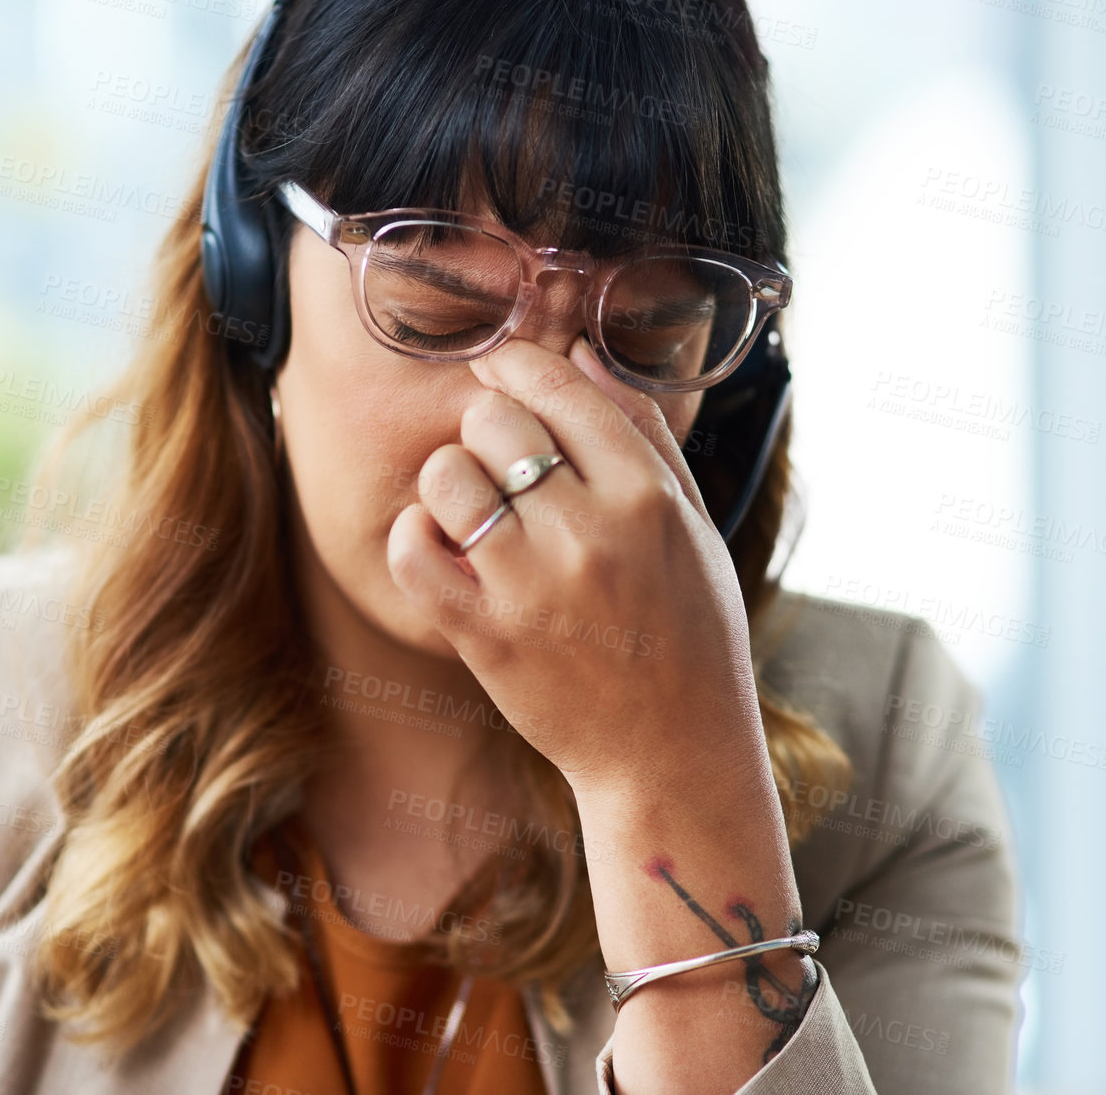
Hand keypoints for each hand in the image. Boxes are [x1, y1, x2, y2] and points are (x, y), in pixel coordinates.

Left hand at [385, 335, 766, 795]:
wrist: (672, 752)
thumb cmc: (691, 632)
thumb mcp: (693, 524)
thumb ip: (642, 432)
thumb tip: (581, 354)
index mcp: (646, 495)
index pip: (560, 387)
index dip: (516, 364)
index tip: (499, 369)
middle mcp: (587, 530)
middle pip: (495, 422)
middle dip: (488, 429)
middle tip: (501, 462)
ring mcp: (530, 583)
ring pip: (448, 476)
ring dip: (452, 482)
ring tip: (474, 510)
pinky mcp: (483, 633)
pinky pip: (412, 549)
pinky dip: (413, 536)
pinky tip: (438, 545)